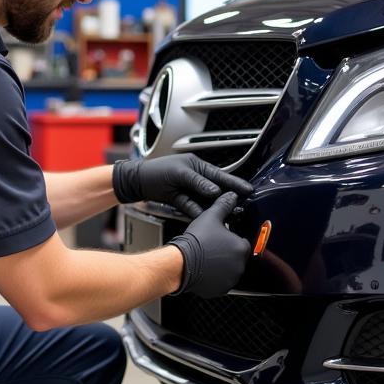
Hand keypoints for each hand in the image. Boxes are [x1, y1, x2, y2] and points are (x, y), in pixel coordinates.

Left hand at [113, 154, 253, 217]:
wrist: (135, 182)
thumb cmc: (155, 171)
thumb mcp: (178, 174)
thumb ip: (197, 182)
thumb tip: (214, 190)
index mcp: (197, 166)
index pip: (220, 175)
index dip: (234, 183)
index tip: (247, 190)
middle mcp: (195, 178)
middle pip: (216, 190)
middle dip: (227, 198)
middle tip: (240, 206)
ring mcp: (189, 191)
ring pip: (206, 201)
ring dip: (214, 208)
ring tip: (227, 215)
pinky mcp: (181, 202)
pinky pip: (194, 209)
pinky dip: (200, 213)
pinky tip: (207, 218)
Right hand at [168, 192, 250, 297]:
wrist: (179, 263)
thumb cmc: (195, 242)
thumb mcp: (211, 216)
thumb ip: (224, 205)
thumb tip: (232, 195)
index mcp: (241, 247)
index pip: (242, 242)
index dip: (230, 239)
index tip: (220, 238)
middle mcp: (240, 265)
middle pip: (236, 257)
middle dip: (226, 253)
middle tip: (212, 248)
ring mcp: (230, 279)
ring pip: (229, 270)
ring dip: (222, 266)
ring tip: (207, 259)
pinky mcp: (220, 289)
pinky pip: (221, 283)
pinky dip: (215, 278)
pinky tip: (204, 270)